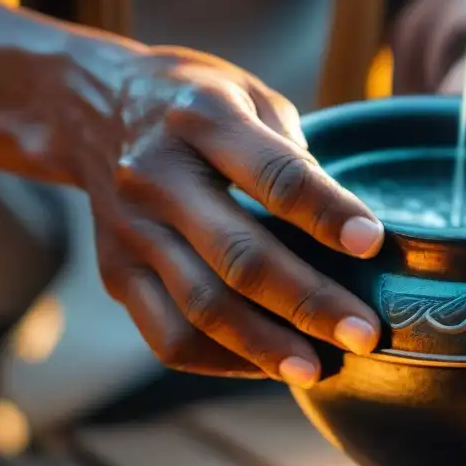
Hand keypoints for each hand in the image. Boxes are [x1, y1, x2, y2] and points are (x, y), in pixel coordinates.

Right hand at [77, 47, 384, 384]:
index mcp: (203, 119)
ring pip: (202, 308)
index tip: (374, 245)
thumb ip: (292, 155)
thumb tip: (344, 231)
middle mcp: (158, 177)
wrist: (91, 108)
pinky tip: (267, 364)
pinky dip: (222, 360)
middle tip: (364, 334)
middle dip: (308, 302)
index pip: (275, 176)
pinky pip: (168, 336)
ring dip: (266, 346)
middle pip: (239, 257)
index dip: (327, 213)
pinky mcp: (115, 273)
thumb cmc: (195, 103)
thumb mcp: (248, 94)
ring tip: (318, 370)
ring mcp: (131, 231)